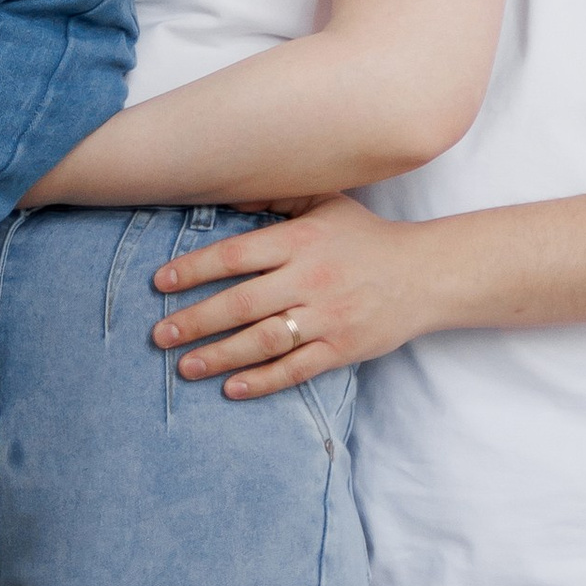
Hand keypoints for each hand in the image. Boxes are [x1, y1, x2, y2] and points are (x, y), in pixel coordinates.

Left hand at [149, 193, 434, 395]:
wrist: (426, 274)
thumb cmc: (366, 237)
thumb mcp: (326, 203)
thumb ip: (278, 199)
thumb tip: (230, 196)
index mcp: (300, 241)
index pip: (236, 255)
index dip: (195, 269)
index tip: (161, 282)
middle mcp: (310, 279)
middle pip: (242, 303)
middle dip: (195, 320)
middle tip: (159, 334)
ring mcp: (327, 317)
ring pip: (263, 341)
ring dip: (219, 356)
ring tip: (183, 367)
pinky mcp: (343, 348)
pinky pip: (296, 369)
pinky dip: (263, 381)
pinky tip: (232, 388)